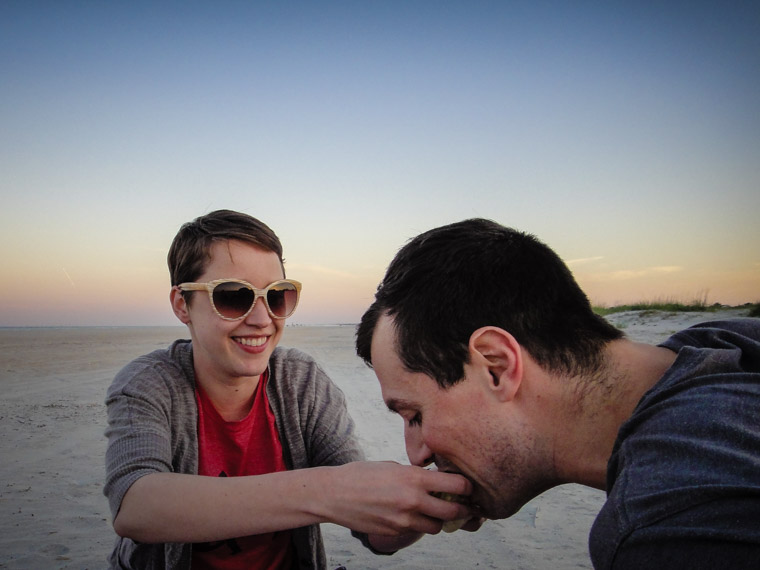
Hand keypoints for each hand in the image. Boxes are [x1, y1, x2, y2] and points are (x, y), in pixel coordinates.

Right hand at [317, 461, 474, 535]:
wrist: (335, 494)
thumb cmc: (362, 475)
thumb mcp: (393, 467)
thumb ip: (416, 475)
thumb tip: (436, 479)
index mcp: (414, 478)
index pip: (457, 485)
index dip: (466, 486)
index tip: (467, 486)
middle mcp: (413, 501)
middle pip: (453, 511)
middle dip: (461, 508)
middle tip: (462, 504)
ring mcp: (404, 520)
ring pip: (437, 526)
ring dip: (439, 519)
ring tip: (433, 509)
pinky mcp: (395, 532)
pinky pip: (417, 530)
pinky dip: (419, 524)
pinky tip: (411, 514)